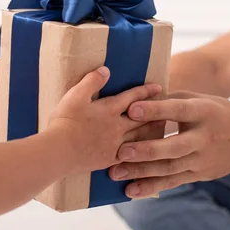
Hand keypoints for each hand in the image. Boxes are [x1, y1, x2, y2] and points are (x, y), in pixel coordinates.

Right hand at [46, 66, 162, 172]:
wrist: (59, 150)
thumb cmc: (65, 121)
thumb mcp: (76, 95)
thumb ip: (92, 81)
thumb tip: (106, 70)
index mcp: (110, 109)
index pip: (132, 97)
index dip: (146, 91)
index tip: (159, 87)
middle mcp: (117, 126)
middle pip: (142, 118)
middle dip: (156, 112)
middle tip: (170, 109)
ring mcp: (115, 144)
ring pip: (140, 137)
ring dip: (152, 131)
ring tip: (163, 129)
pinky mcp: (110, 159)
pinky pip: (132, 155)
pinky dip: (141, 151)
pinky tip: (146, 152)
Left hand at [109, 91, 229, 197]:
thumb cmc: (216, 112)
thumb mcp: (198, 99)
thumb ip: (170, 99)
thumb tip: (137, 96)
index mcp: (203, 112)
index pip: (177, 111)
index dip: (155, 110)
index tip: (131, 109)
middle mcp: (203, 138)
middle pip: (173, 147)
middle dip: (146, 150)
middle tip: (120, 151)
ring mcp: (201, 160)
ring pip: (169, 168)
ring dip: (141, 172)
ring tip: (115, 173)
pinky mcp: (198, 175)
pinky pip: (172, 183)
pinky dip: (151, 187)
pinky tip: (130, 191)